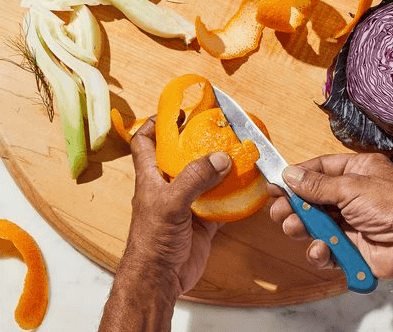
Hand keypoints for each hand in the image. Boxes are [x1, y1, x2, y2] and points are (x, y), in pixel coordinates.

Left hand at [127, 118, 231, 295]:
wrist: (160, 280)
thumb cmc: (152, 240)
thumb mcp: (170, 203)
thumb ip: (195, 178)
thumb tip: (221, 157)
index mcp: (151, 176)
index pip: (145, 142)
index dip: (156, 124)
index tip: (177, 112)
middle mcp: (167, 186)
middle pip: (180, 156)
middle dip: (196, 141)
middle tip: (218, 127)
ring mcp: (186, 203)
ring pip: (203, 177)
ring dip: (219, 166)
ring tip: (237, 150)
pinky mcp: (201, 221)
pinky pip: (220, 201)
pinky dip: (233, 194)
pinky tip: (247, 185)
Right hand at [268, 152, 392, 279]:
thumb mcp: (352, 188)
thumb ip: (318, 185)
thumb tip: (291, 175)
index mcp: (358, 171)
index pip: (320, 169)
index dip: (297, 176)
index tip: (276, 183)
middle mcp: (353, 195)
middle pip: (314, 199)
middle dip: (295, 206)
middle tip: (279, 212)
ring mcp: (352, 223)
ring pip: (316, 225)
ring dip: (303, 228)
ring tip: (295, 229)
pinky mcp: (351, 249)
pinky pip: (326, 249)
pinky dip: (319, 251)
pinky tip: (320, 249)